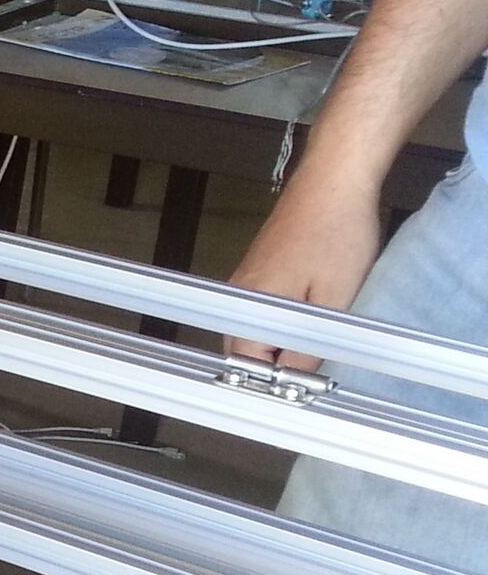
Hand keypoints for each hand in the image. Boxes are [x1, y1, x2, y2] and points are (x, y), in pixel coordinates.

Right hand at [223, 173, 382, 370]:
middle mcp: (238, 296)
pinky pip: (259, 311)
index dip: (273, 382)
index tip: (302, 392)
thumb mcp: (334, 300)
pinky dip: (278, 324)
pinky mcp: (258, 269)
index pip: (245, 365)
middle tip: (310, 378)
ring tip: (314, 353)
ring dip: (276, 345)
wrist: (333, 182)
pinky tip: (309, 323)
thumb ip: (309, 346)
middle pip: (242, 350)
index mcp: (249, 307)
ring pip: (251, 331)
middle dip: (271, 367)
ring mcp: (245, 281)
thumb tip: (293, 380)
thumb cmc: (337, 236)